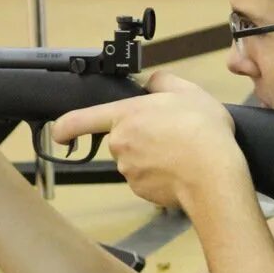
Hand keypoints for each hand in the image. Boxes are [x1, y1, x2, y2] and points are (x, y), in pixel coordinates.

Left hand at [50, 71, 246, 209]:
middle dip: (139, 137)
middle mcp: (121, 144)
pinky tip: (180, 169)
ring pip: (134, 161)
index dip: (65, 127)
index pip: (79, 120)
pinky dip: (160, 176)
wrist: (214, 175)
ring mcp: (129, 170)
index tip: (59, 132)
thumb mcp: (188, 91)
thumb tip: (152, 82)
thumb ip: (162, 82)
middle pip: (121, 140)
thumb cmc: (202, 132)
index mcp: (126, 116)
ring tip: (181, 152)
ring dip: (151, 157)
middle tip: (169, 134)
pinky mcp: (142, 191)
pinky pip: (146, 180)